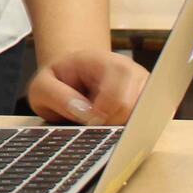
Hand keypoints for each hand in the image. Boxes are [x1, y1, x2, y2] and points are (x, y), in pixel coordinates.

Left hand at [28, 49, 148, 125]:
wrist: (73, 73)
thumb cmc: (59, 80)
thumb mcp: (42, 86)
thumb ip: (56, 95)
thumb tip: (84, 111)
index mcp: (101, 60)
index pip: (113, 93)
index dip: (101, 114)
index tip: (87, 122)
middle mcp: (128, 69)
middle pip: (131, 107)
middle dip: (110, 125)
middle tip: (92, 125)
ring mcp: (142, 84)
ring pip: (143, 118)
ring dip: (121, 129)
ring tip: (101, 122)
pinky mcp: (150, 100)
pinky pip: (148, 123)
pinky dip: (131, 131)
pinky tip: (114, 127)